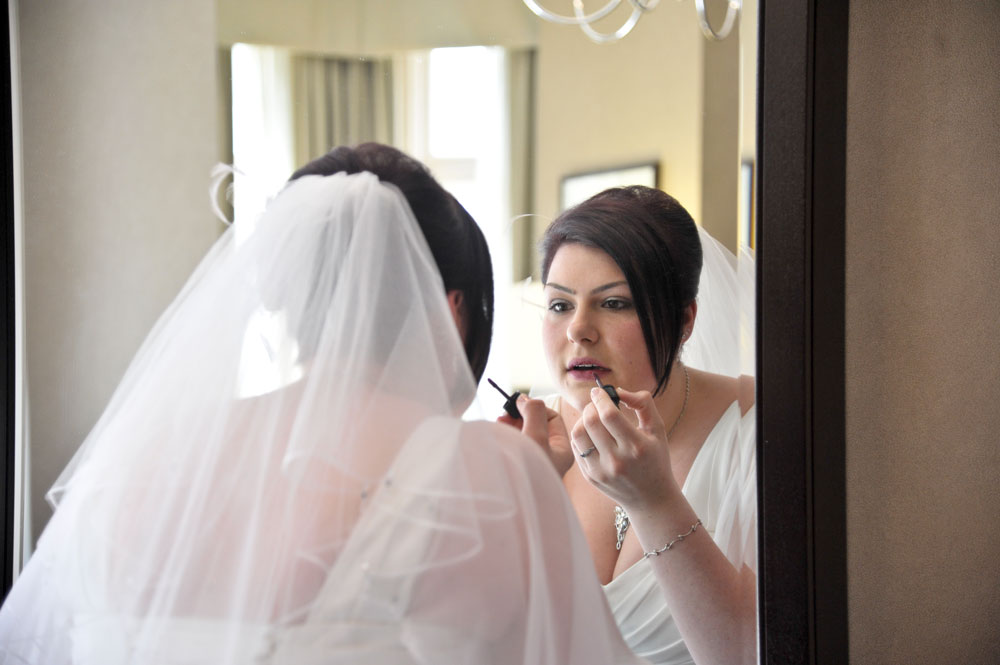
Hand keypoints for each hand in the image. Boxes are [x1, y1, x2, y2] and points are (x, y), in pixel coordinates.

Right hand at [498, 396, 574, 476]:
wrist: (510, 503)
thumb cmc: (529, 474)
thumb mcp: (536, 437)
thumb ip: (534, 412)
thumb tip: (524, 399)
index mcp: (561, 451)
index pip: (552, 418)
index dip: (535, 409)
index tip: (516, 406)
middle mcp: (549, 457)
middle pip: (536, 426)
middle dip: (519, 418)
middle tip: (503, 416)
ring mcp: (533, 463)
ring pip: (522, 436)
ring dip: (510, 428)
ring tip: (498, 428)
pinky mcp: (517, 469)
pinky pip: (512, 447)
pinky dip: (504, 439)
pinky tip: (496, 438)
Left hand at [571, 386, 682, 516]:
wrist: (651, 499)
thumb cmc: (656, 460)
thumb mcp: (658, 430)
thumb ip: (643, 404)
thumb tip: (619, 391)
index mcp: (636, 447)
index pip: (609, 415)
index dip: (601, 398)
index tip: (598, 391)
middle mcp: (617, 461)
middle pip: (590, 422)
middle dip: (591, 406)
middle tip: (596, 404)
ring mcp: (601, 471)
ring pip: (578, 434)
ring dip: (582, 420)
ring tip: (592, 418)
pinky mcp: (590, 477)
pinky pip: (576, 448)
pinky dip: (581, 435)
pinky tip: (591, 434)